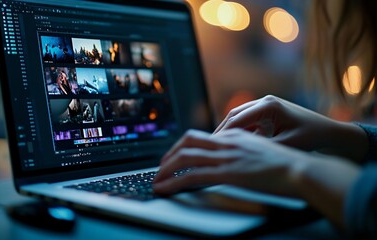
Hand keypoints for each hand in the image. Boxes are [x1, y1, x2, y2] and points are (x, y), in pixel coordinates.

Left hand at [154, 129, 307, 196]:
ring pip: (185, 158)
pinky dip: (174, 182)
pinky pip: (193, 176)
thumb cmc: (287, 165)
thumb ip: (244, 152)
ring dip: (166, 169)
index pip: (201, 136)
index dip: (183, 146)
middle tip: (161, 167)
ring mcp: (227, 157)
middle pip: (188, 141)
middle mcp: (228, 142)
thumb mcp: (261, 152)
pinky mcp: (228, 172)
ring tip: (156, 181)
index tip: (175, 156)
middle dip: (169, 154)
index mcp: (235, 136)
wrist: (301, 170)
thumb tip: (233, 160)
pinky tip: (166, 188)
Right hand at [214, 95, 367, 161]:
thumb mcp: (285, 145)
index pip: (237, 119)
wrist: (329, 132)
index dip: (223, 133)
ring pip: (239, 116)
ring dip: (229, 130)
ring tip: (217, 145)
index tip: (211, 146)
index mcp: (269, 106)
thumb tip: (238, 155)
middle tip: (209, 145)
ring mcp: (266, 104)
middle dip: (222, 130)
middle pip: (234, 115)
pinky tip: (233, 143)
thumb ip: (261, 148)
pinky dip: (240, 130)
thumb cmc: (311, 137)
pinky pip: (248, 119)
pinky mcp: (268, 111)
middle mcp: (265, 101)